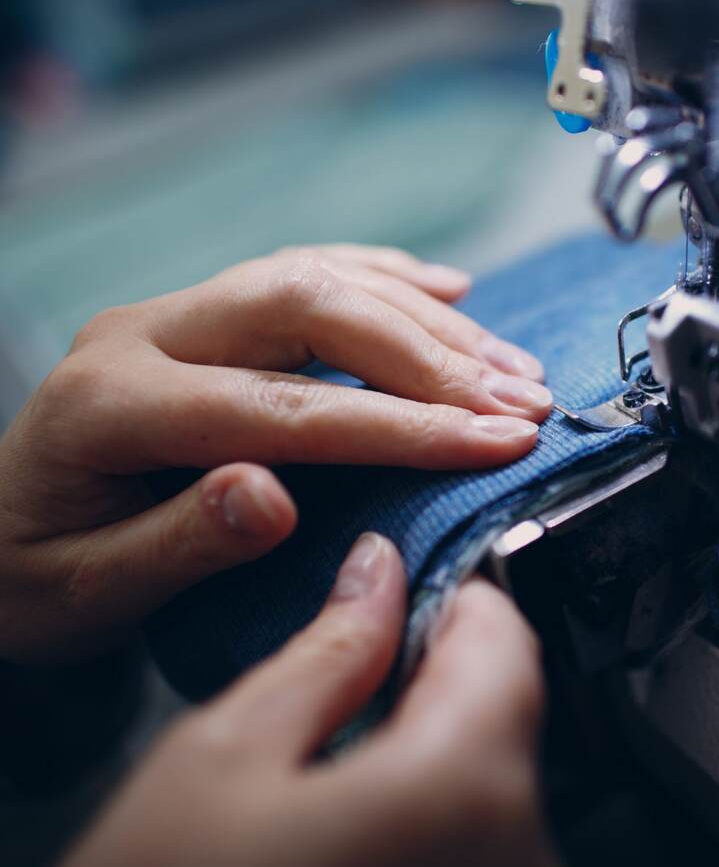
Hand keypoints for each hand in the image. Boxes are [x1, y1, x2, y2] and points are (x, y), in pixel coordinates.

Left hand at [0, 244, 551, 663]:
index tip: (495, 443)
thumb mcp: (82, 594)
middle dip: (433, 357)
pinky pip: (310, 272)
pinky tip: (451, 291)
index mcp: (113, 403)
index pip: (285, 406)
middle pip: (313, 307)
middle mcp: (148, 334)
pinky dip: (388, 280)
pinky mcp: (207, 315)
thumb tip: (272, 498)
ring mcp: (179, 314)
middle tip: (522, 403)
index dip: (402, 424)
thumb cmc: (31, 578)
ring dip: (429, 322)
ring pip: (322, 280)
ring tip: (514, 370)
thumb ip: (174, 545)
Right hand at [51, 534, 561, 866]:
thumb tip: (378, 574)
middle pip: (507, 719)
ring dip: (433, 765)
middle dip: (437, 688)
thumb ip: (329, 651)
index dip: (455, 600)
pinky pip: (488, 855)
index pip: (507, 640)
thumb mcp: (224, 758)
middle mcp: (522, 862)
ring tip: (336, 792)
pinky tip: (361, 851)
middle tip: (352, 691)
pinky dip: (437, 831)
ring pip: (498, 791)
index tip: (413, 594)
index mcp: (463, 789)